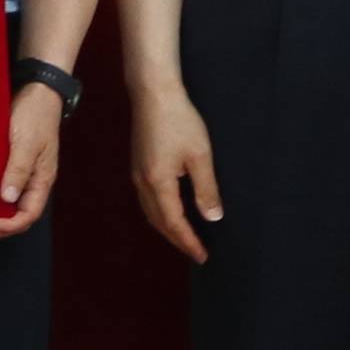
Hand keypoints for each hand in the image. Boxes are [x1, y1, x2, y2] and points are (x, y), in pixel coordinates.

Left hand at [0, 82, 64, 238]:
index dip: (9, 226)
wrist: (36, 89)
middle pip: (16, 214)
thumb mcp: (27, 143)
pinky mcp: (10, 161)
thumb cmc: (35, 115)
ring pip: (6, 202)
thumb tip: (7, 199)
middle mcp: (31, 180)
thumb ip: (18, 170)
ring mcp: (20, 171)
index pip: (29, 215)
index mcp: (41, 179)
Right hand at [134, 87, 223, 262]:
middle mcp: (142, 183)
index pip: (174, 223)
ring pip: (151, 212)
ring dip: (168, 228)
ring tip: (185, 237)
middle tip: (195, 252)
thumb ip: (206, 189)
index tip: (202, 256)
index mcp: (158, 184)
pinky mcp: (139, 165)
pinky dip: (161, 213)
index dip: (188, 242)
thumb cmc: (179, 120)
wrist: (153, 92)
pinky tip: (172, 211)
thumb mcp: (200, 155)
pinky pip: (148, 200)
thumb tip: (212, 218)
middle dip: (177, 240)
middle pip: (159, 222)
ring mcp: (137, 174)